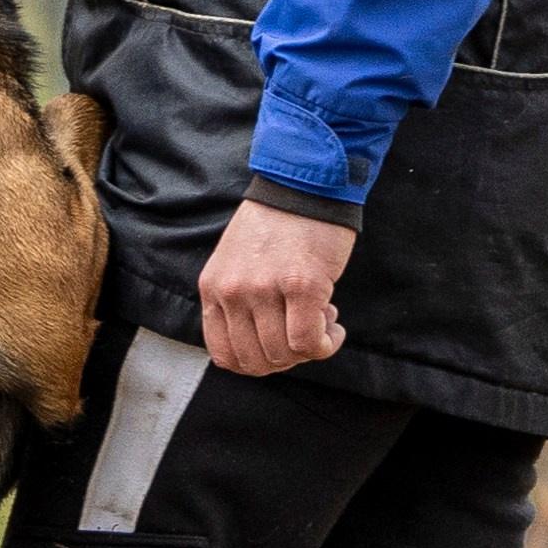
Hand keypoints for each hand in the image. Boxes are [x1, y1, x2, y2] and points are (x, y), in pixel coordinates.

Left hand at [198, 200, 353, 375]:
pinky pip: (309, 341)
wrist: (304, 184)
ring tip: (323, 322)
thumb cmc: (277, 225)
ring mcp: (264, 289)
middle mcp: (233, 291)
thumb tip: (263, 349)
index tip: (278, 349)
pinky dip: (326, 344)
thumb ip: (239, 303)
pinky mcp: (301, 286)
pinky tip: (334, 327)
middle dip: (286, 359)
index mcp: (213, 287)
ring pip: (284, 354)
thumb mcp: (237, 264)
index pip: (224, 354)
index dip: (256, 363)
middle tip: (305, 336)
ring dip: (310, 350)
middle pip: (256, 360)